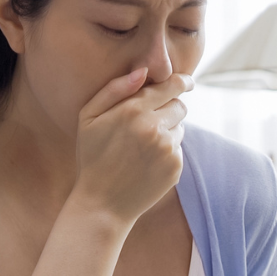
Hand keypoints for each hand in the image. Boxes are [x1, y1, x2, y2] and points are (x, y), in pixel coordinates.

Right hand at [71, 68, 192, 224]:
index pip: (171, 86)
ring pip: (180, 127)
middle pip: (180, 105)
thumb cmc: (92, 157)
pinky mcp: (175, 166)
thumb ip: (114, 89)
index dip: (182, 81)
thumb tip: (144, 72)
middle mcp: (154, 127)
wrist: (102, 203)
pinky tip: (147, 163)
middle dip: (170, 108)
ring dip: (167, 130)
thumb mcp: (88, 117)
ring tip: (142, 147)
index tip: (188, 81)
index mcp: (133, 110)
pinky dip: (167, 151)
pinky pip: (178, 148)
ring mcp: (167, 148)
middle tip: (151, 121)